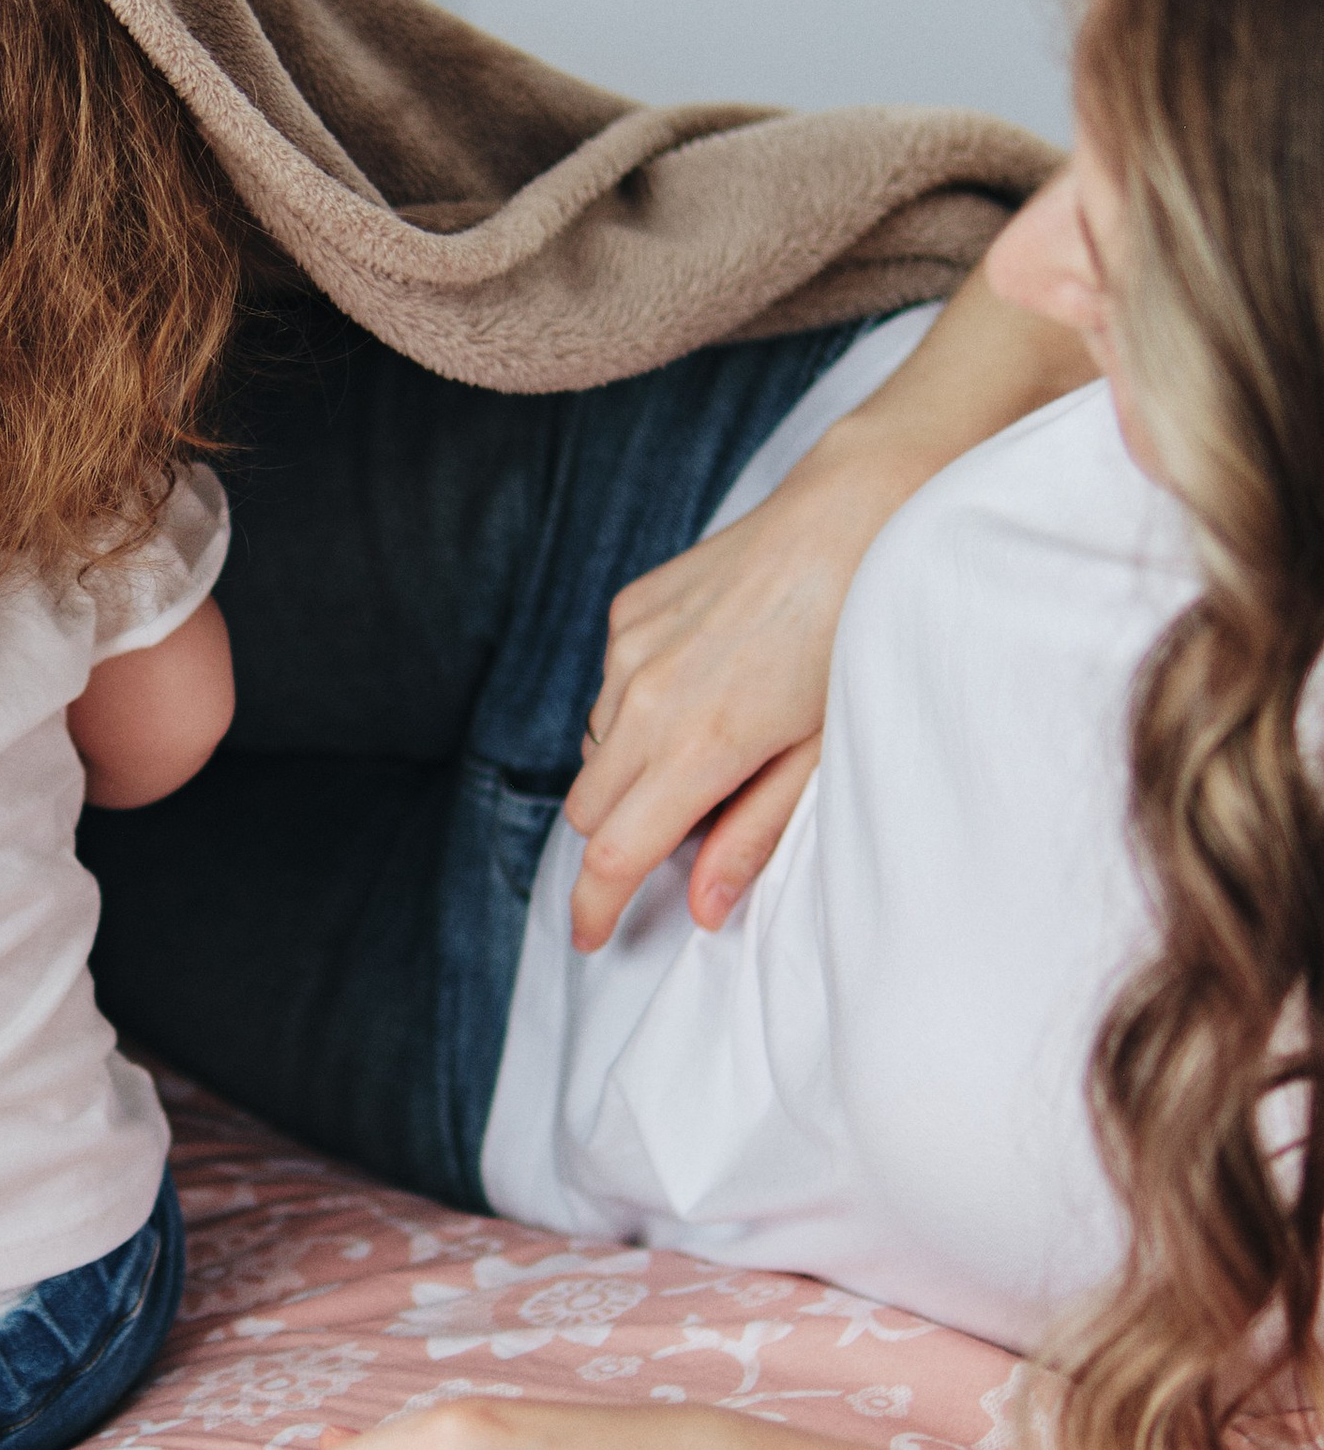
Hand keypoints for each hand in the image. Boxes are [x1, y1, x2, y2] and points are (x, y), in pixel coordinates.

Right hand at [562, 424, 904, 948]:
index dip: (594, 906)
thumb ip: (755, 832)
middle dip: (616, 842)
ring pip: (595, 749)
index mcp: (698, 746)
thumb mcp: (825, 754)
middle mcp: (644, 698)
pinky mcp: (630, 610)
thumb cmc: (861, 636)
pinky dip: (639, 710)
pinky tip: (706, 685)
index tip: (591, 938)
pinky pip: (610, 689)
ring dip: (630, 774)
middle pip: (588, 810)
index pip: (611, 854)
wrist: (856, 511)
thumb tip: (702, 905)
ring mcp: (630, 649)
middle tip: (676, 845)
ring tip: (709, 754)